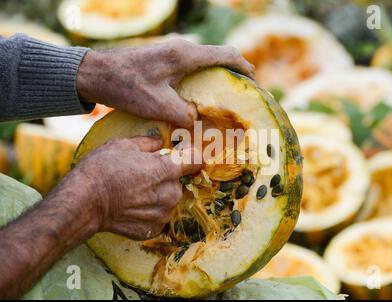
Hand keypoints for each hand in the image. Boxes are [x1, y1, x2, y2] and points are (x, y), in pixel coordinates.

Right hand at [73, 136, 201, 239]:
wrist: (83, 203)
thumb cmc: (101, 170)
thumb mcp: (123, 145)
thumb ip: (148, 143)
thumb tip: (159, 142)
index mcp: (168, 170)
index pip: (196, 160)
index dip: (190, 154)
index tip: (182, 152)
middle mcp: (171, 194)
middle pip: (178, 181)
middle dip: (166, 177)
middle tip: (143, 175)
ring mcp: (163, 214)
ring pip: (169, 200)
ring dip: (158, 195)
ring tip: (134, 192)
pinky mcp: (153, 229)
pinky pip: (158, 216)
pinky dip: (149, 212)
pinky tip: (131, 207)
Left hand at [76, 39, 254, 127]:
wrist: (96, 73)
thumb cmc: (127, 88)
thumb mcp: (158, 106)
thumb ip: (183, 116)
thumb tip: (197, 123)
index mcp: (185, 56)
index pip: (226, 55)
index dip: (244, 67)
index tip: (254, 82)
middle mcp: (182, 49)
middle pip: (219, 55)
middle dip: (234, 71)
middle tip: (242, 92)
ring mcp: (172, 50)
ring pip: (205, 59)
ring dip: (218, 73)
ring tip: (225, 94)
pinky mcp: (164, 56)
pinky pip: (193, 63)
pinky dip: (203, 74)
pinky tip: (200, 92)